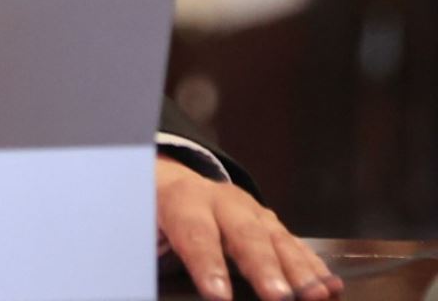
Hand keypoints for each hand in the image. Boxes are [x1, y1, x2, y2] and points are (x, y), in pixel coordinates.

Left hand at [157, 156, 341, 300]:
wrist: (172, 181)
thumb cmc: (153, 214)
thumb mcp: (139, 228)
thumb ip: (147, 251)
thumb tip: (141, 280)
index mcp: (181, 200)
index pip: (195, 233)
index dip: (206, 265)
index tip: (217, 295)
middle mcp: (222, 202)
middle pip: (245, 236)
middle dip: (263, 268)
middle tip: (277, 298)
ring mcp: (252, 212)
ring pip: (278, 241)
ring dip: (299, 272)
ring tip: (315, 297)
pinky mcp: (272, 226)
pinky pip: (296, 247)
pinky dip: (314, 268)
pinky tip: (331, 287)